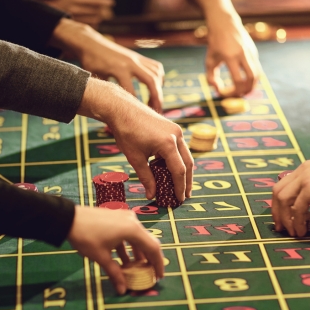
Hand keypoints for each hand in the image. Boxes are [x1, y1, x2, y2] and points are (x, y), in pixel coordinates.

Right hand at [45, 0, 114, 25]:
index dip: (104, 1)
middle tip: (104, 9)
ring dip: (99, 17)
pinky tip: (93, 21)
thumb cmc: (66, 1)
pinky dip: (95, 23)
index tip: (112, 2)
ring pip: (95, 19)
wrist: (52, 14)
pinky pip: (91, 26)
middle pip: (96, 9)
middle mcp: (75, 7)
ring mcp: (76, 18)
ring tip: (97, 15)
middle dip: (102, 9)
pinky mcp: (77, 26)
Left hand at [50, 19, 163, 112]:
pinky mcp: (139, 57)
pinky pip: (156, 67)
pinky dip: (159, 78)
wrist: (92, 43)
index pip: (132, 92)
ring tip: (156, 103)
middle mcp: (131, 63)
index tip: (137, 118)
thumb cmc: (90, 63)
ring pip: (156, 74)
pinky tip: (156, 88)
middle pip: (151, 81)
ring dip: (159, 89)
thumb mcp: (94, 78)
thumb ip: (104, 92)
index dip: (135, 107)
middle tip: (157, 112)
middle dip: (156, 98)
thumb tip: (106, 111)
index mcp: (119, 69)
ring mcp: (137, 59)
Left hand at [67, 206, 163, 293]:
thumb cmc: (86, 237)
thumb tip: (122, 290)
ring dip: (138, 254)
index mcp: (133, 230)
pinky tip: (124, 259)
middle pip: (148, 242)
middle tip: (150, 274)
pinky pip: (129, 233)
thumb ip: (115, 273)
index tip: (158, 277)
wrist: (68, 218)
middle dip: (150, 259)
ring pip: (138, 238)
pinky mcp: (118, 217)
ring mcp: (125, 217)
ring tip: (136, 269)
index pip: (153, 249)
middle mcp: (133, 221)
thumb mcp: (101, 257)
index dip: (158, 264)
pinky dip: (129, 246)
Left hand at [77, 79, 193, 201]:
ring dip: (184, 171)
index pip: (179, 171)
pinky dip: (178, 160)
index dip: (179, 188)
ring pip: (185, 155)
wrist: (122, 109)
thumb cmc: (126, 132)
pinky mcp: (172, 127)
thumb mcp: (135, 158)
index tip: (179, 200)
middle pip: (187, 163)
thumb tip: (151, 195)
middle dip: (187, 181)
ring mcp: (176, 130)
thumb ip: (146, 178)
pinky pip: (179, 147)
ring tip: (182, 186)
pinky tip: (173, 170)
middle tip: (184, 196)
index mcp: (168, 144)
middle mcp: (176, 136)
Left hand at [205, 14, 260, 96]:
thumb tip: (218, 90)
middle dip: (247, 90)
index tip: (226, 94)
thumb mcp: (209, 60)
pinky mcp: (254, 51)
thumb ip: (210, 78)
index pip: (237, 80)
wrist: (225, 23)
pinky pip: (256, 68)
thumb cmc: (215, 44)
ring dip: (252, 85)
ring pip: (258, 74)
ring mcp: (251, 52)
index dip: (234, 91)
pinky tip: (243, 79)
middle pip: (252, 78)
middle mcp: (243, 54)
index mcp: (230, 57)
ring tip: (243, 90)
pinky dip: (251, 77)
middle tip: (240, 96)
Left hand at [271, 156, 309, 236]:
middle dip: (277, 211)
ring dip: (285, 218)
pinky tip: (302, 230)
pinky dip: (297, 221)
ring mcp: (305, 178)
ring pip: (283, 199)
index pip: (284, 186)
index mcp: (306, 170)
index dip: (280, 203)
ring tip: (293, 232)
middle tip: (281, 228)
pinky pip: (297, 207)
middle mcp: (302, 171)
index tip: (283, 218)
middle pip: (278, 192)